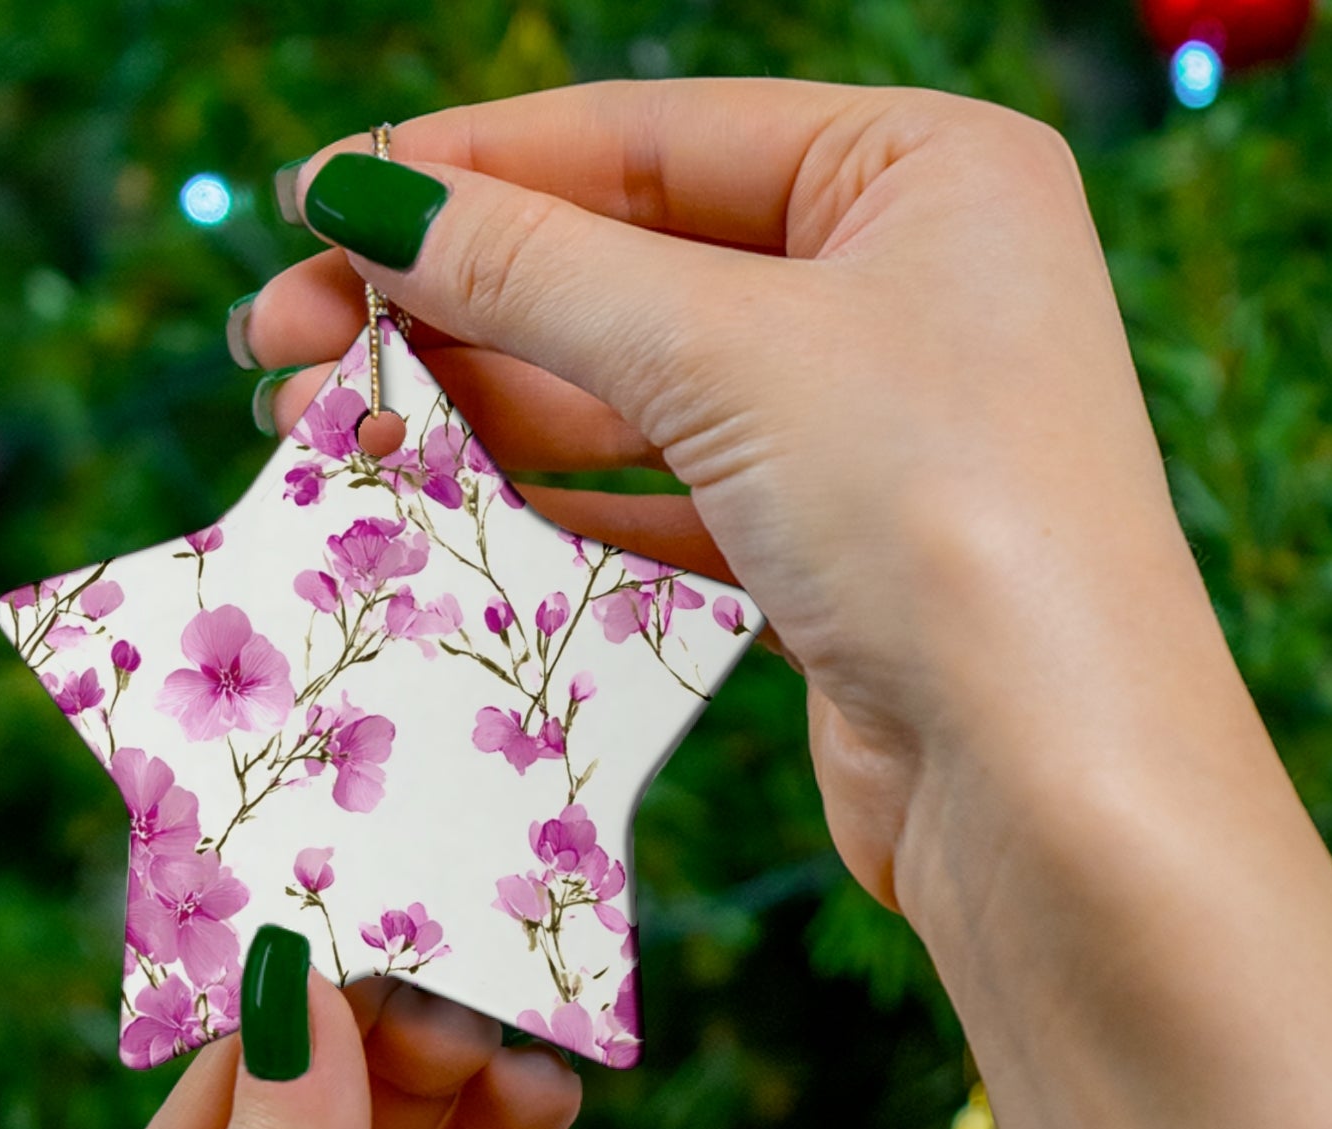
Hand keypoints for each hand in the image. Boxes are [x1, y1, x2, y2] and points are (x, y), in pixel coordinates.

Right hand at [244, 80, 1205, 911]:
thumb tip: (361, 197)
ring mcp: (873, 428)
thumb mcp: (726, 353)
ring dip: (481, 407)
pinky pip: (668, 499)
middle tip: (279, 342)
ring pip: (637, 390)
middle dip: (451, 302)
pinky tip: (443, 502)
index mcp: (923, 171)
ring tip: (326, 427)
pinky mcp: (837, 556)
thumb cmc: (938, 516)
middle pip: (629, 264)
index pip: (649, 138)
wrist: (1052, 788)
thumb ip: (535, 268)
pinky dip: (557, 500)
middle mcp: (907, 284)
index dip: (468, 168)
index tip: (312, 203)